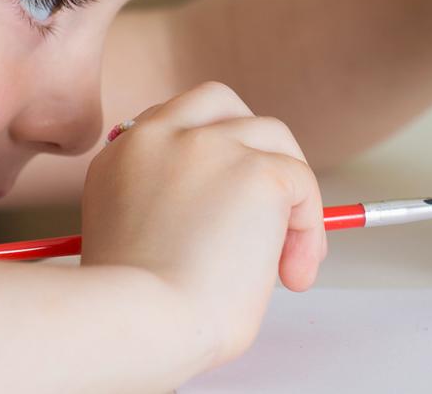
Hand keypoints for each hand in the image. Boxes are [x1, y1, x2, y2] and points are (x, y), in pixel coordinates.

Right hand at [79, 81, 325, 364]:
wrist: (144, 326)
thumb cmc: (136, 314)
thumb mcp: (132, 241)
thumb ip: (167, 210)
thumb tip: (231, 221)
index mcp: (122, 157)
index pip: (176, 124)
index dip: (212, 156)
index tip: (227, 203)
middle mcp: (160, 138)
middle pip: (222, 104)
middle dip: (253, 147)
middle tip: (268, 211)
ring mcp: (208, 147)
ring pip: (274, 138)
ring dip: (288, 194)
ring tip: (285, 260)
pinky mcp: (256, 170)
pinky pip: (302, 182)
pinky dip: (309, 227)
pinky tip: (292, 274)